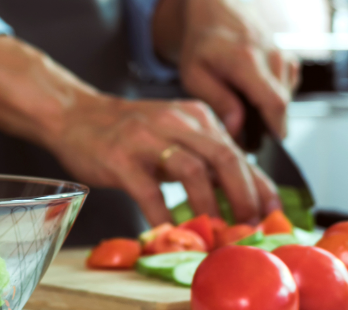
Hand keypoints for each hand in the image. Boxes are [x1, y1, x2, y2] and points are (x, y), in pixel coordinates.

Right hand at [44, 95, 280, 225]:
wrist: (76, 114)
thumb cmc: (129, 130)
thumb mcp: (174, 133)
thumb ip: (206, 157)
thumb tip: (245, 192)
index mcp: (196, 116)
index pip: (236, 151)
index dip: (258, 185)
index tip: (271, 212)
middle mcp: (176, 121)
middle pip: (223, 157)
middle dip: (243, 195)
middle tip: (249, 225)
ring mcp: (147, 139)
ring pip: (192, 171)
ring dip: (209, 206)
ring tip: (216, 231)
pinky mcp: (121, 159)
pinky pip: (150, 192)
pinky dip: (165, 216)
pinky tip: (172, 232)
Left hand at [151, 0, 299, 138]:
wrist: (215, 12)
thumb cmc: (201, 44)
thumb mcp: (194, 75)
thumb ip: (217, 101)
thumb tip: (237, 128)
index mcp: (247, 59)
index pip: (274, 101)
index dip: (276, 128)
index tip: (269, 146)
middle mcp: (272, 56)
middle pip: (283, 104)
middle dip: (267, 125)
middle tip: (244, 135)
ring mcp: (284, 56)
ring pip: (286, 97)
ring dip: (267, 110)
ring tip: (242, 108)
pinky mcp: (288, 59)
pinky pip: (287, 88)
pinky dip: (272, 97)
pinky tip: (251, 93)